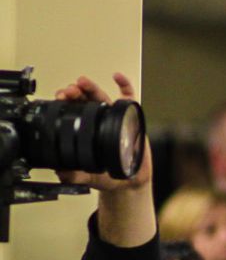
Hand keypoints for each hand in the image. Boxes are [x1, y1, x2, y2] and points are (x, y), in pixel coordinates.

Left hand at [52, 73, 151, 192]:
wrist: (130, 182)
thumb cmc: (109, 176)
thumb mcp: (88, 177)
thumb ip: (74, 175)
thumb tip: (61, 172)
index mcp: (85, 129)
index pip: (72, 110)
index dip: (64, 102)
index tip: (59, 98)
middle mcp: (98, 120)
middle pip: (84, 99)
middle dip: (75, 91)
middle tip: (69, 91)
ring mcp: (114, 117)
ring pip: (101, 96)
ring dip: (91, 87)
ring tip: (82, 82)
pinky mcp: (131, 117)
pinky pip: (129, 98)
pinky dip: (125, 85)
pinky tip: (117, 76)